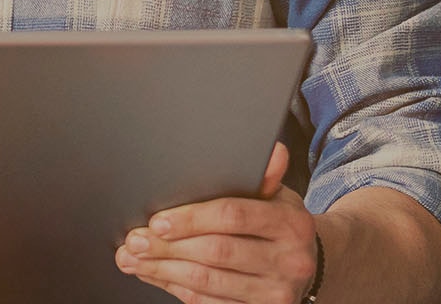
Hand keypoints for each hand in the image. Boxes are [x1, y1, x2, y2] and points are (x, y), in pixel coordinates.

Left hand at [115, 143, 318, 303]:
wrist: (306, 266)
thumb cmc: (280, 225)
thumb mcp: (279, 197)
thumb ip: (265, 177)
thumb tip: (273, 151)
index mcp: (290, 223)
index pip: (233, 216)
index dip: (190, 219)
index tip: (157, 221)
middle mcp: (288, 260)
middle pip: (215, 252)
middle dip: (167, 246)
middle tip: (135, 240)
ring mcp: (275, 291)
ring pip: (207, 281)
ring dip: (163, 269)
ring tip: (134, 259)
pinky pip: (208, 302)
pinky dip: (174, 287)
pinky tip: (155, 274)